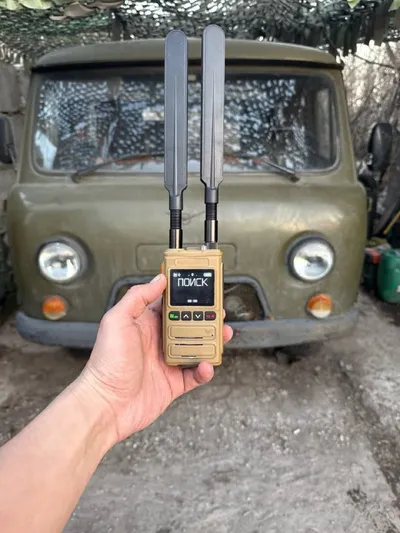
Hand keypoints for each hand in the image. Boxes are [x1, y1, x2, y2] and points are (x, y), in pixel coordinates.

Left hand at [78, 274, 232, 443]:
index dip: (185, 296)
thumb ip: (137, 297)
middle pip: (188, 325)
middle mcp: (157, 341)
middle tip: (217, 312)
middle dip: (205, 318)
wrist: (107, 405)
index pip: (169, 304)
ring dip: (211, 342)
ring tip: (222, 335)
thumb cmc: (106, 364)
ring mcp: (166, 362)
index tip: (199, 288)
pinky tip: (207, 365)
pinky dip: (205, 370)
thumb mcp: (116, 320)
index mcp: (144, 324)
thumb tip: (158, 280)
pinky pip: (196, 374)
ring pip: (196, 348)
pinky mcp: (173, 383)